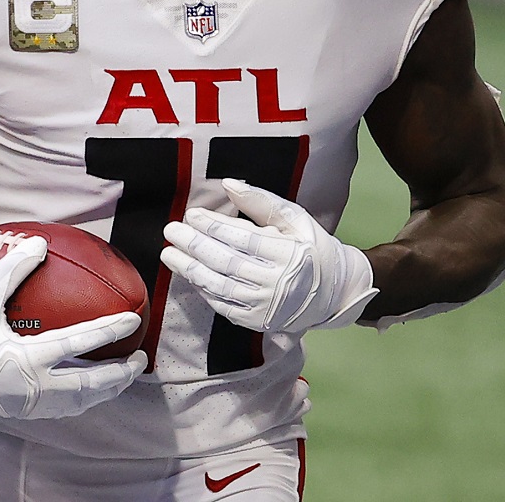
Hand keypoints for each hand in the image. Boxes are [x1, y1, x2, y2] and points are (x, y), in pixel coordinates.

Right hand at [0, 235, 145, 420]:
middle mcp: (36, 386)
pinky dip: (88, 398)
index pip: (79, 342)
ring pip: (83, 401)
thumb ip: (11, 270)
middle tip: (140, 358)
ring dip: (109, 389)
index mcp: (27, 358)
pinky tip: (95, 387)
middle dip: (121, 373)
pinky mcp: (28, 412)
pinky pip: (68, 408)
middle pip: (92, 384)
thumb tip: (38, 242)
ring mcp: (33, 403)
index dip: (109, 330)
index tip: (133, 320)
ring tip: (125, 374)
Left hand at [160, 179, 377, 333]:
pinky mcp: (257, 321)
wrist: (335, 292)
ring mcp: (265, 306)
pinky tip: (188, 273)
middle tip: (171, 230)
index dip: (214, 226)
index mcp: (289, 254)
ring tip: (169, 253)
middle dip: (195, 245)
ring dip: (190, 269)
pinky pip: (223, 305)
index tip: (192, 214)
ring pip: (220, 286)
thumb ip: (261, 201)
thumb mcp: (294, 218)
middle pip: (227, 262)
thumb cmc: (311, 247)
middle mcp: (277, 283)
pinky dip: (202, 289)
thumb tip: (228, 184)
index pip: (243, 238)